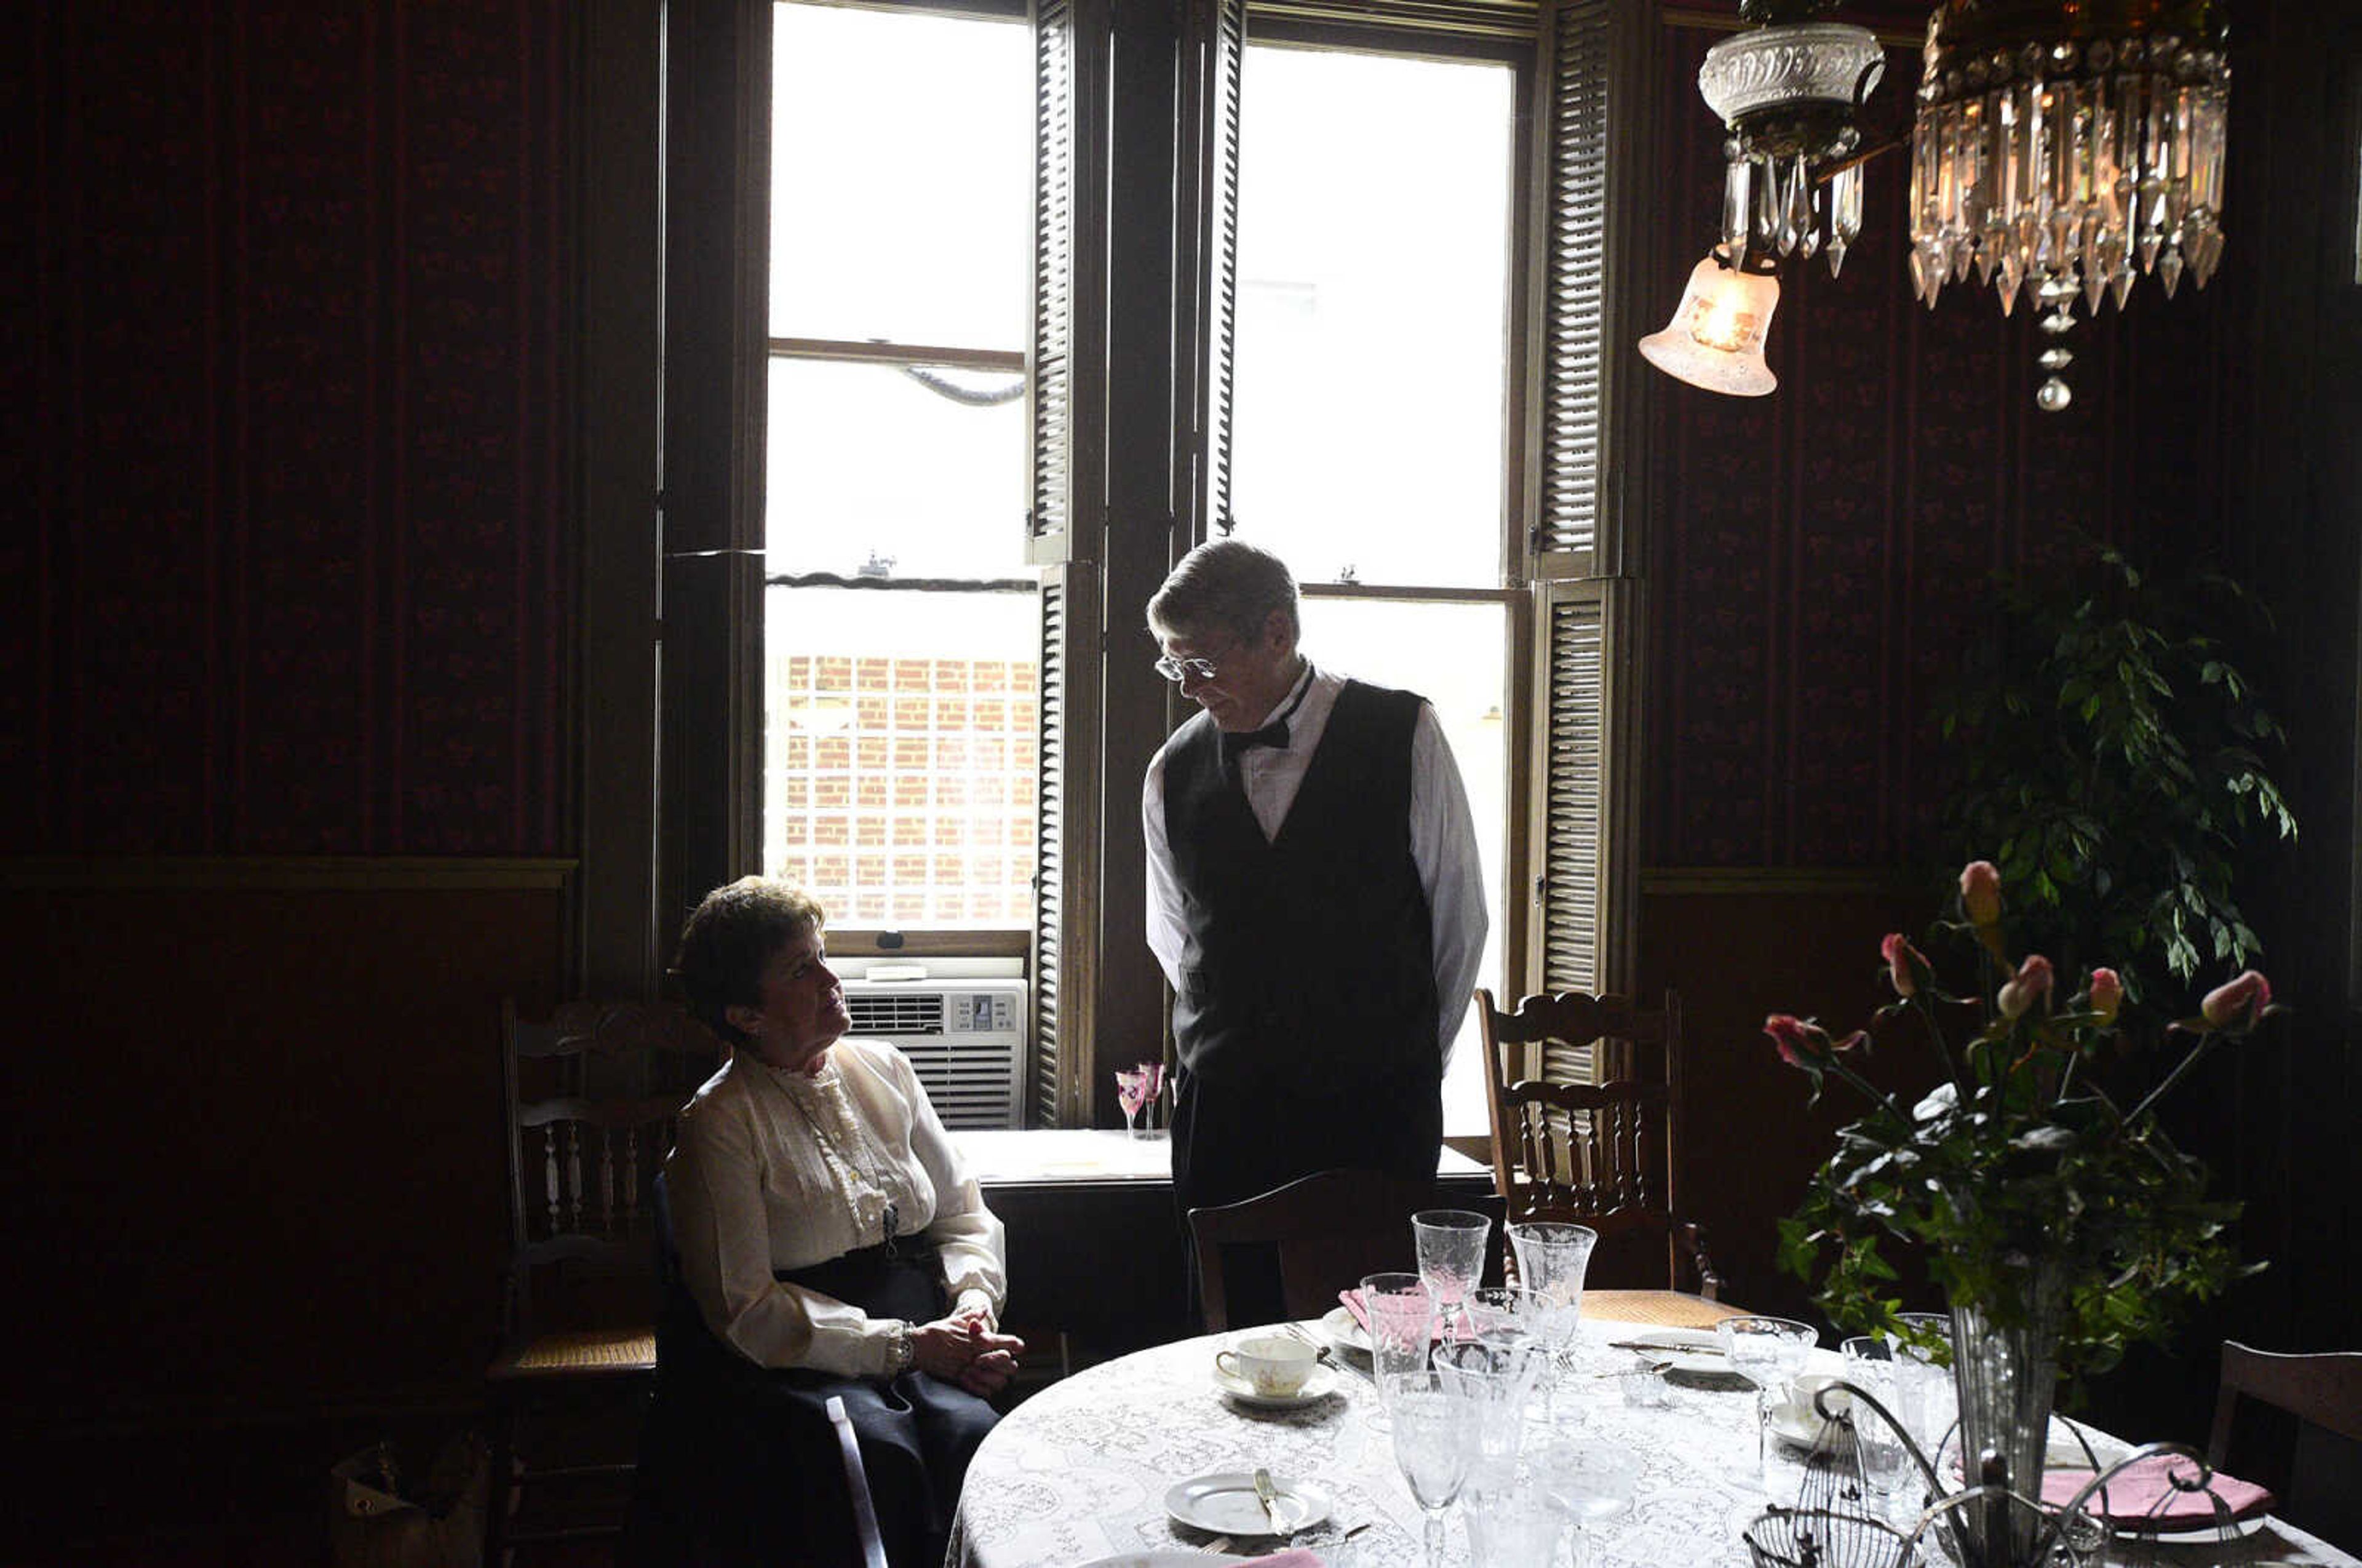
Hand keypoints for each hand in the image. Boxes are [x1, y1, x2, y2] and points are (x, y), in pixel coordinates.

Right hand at [911, 1316, 1026, 1394]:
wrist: (917, 1346)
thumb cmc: (936, 1332)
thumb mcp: (955, 1321)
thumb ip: (972, 1316)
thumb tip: (983, 1309)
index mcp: (975, 1339)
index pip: (1000, 1341)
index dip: (1013, 1344)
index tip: (1020, 1346)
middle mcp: (973, 1354)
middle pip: (1002, 1362)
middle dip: (1009, 1364)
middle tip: (1011, 1365)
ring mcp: (966, 1367)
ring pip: (993, 1378)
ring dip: (1000, 1378)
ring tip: (1002, 1378)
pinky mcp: (958, 1378)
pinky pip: (977, 1388)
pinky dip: (986, 1390)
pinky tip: (990, 1390)